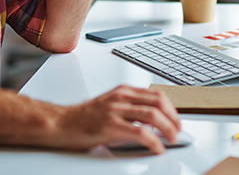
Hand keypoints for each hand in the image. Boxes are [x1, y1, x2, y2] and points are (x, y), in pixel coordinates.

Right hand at [51, 85, 180, 153]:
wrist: (61, 122)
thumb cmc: (84, 117)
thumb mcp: (110, 104)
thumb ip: (129, 107)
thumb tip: (152, 119)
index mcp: (123, 91)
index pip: (157, 94)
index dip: (172, 109)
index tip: (176, 121)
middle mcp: (121, 97)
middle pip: (159, 102)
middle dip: (174, 118)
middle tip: (177, 131)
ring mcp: (116, 110)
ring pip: (153, 115)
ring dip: (168, 128)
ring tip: (171, 139)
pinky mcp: (110, 126)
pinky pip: (141, 133)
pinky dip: (154, 141)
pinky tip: (156, 148)